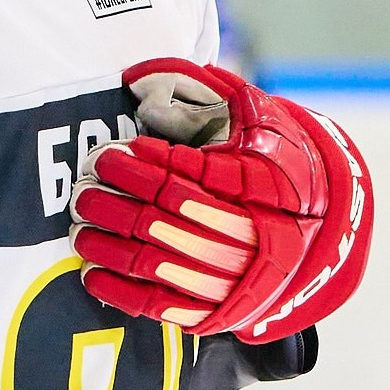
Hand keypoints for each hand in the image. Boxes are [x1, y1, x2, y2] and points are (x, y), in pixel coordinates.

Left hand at [69, 59, 372, 341]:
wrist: (310, 236)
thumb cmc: (270, 168)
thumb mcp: (254, 122)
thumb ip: (209, 97)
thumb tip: (141, 78)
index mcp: (260, 188)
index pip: (194, 176)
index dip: (150, 164)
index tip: (115, 153)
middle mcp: (250, 237)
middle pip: (169, 220)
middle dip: (120, 204)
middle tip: (85, 191)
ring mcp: (234, 279)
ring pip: (160, 263)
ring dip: (112, 248)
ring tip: (80, 230)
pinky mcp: (217, 311)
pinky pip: (163, 306)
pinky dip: (124, 292)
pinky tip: (92, 274)